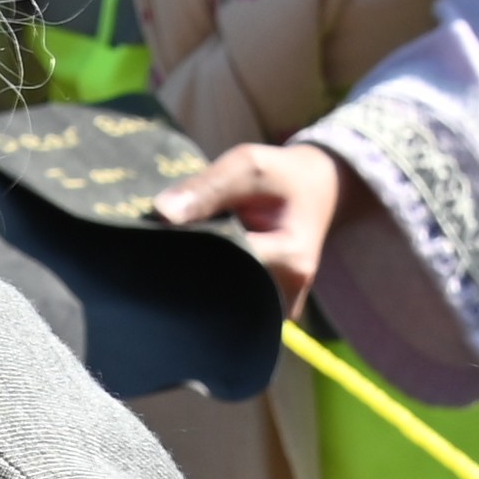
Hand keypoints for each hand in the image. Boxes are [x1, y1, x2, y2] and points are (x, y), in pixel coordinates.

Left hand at [157, 139, 351, 307]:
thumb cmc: (281, 177)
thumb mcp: (248, 166)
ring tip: (191, 247)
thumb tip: (161, 213)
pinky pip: (226, 304)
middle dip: (188, 265)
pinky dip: (209, 282)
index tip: (163, 232)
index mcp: (289, 261)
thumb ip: (207, 187)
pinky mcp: (265, 312)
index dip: (185, 248)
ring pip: (218, 301)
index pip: (218, 265)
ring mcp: (275, 310)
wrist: (317, 191)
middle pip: (216, 291)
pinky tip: (201, 261)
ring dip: (197, 275)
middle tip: (169, 240)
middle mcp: (285, 296)